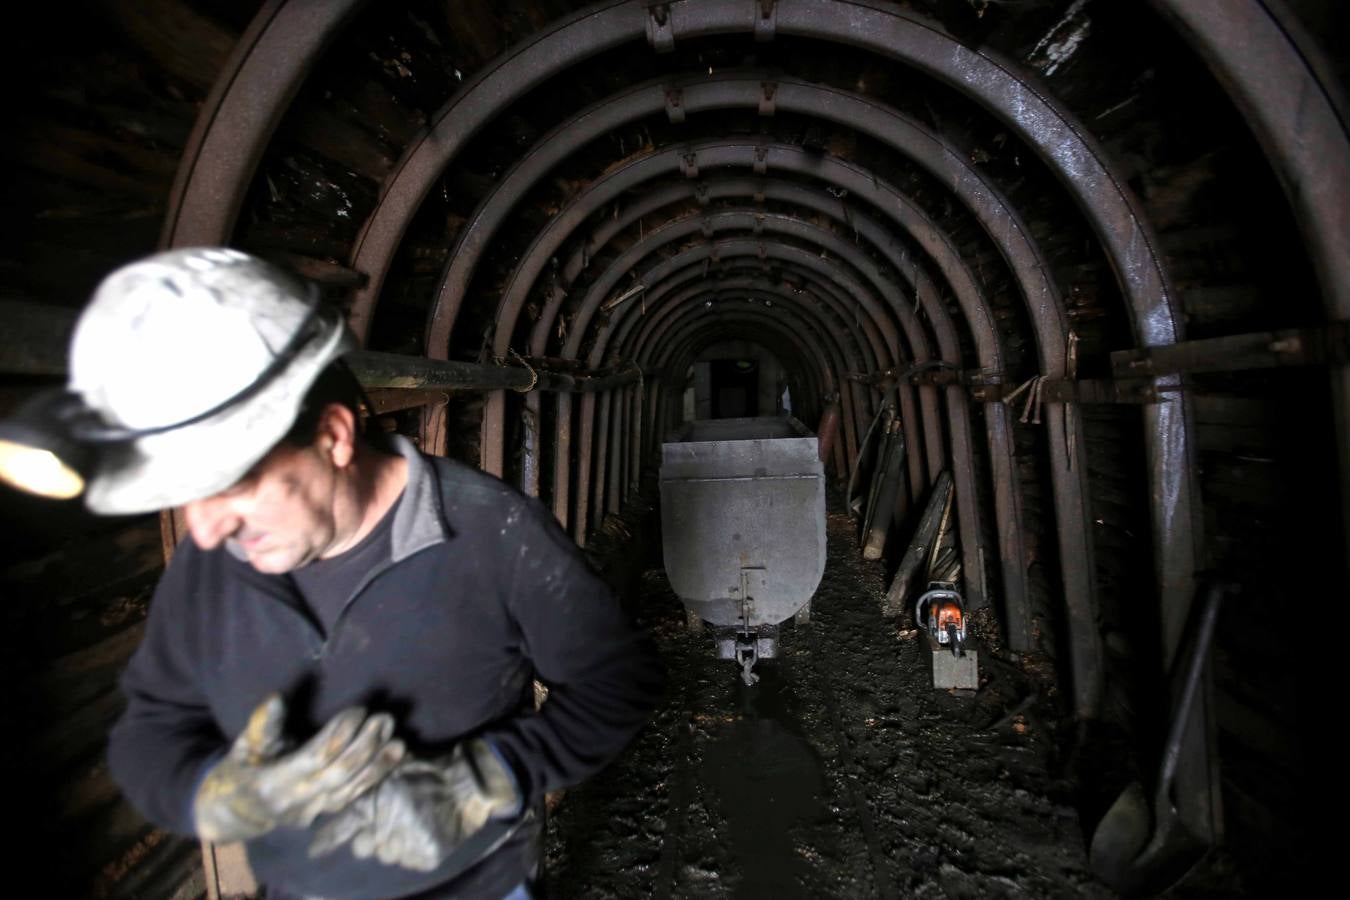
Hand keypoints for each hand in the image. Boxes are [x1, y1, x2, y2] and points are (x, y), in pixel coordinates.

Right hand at [194, 693, 405, 842]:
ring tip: (398, 742)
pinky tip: (392, 761)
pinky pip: (352, 798)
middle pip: (339, 774)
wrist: (233, 813)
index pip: (316, 757)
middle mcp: (295, 802)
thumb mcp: (242, 747)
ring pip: (350, 790)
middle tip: (384, 719)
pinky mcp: (322, 815)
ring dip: (377, 765)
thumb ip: (261, 725)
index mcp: (272, 784)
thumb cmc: (238, 770)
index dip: (339, 733)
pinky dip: (374, 779)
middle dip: (365, 746)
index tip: (358, 710)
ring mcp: (310, 812)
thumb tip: (276, 698)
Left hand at [308, 738, 520, 871]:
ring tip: (409, 826)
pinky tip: (424, 833)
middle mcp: (385, 829)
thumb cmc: (426, 769)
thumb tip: (336, 790)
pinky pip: (409, 861)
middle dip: (369, 838)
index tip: (314, 852)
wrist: (468, 784)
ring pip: (386, 856)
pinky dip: (414, 851)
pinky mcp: (425, 858)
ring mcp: (406, 846)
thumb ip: (367, 782)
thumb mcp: (390, 768)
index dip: (326, 841)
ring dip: (393, 845)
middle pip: (362, 848)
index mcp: (374, 805)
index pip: (341, 829)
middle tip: (386, 824)